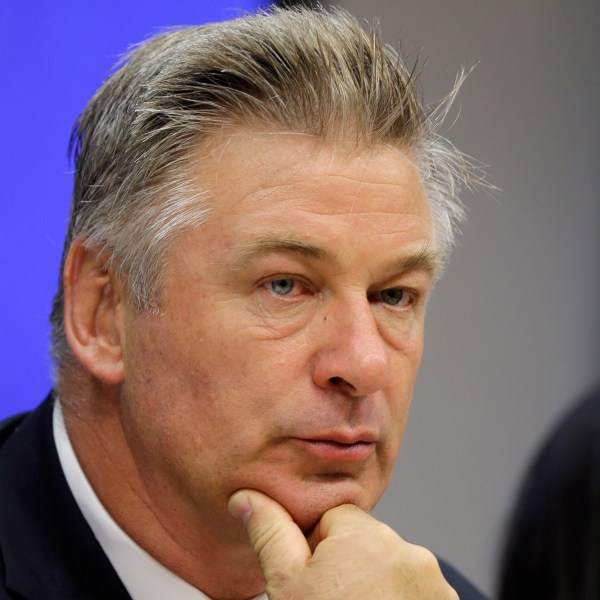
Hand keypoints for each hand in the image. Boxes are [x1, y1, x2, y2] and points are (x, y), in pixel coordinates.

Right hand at [228, 490, 457, 598]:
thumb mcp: (287, 586)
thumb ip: (270, 532)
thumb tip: (247, 497)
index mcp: (369, 536)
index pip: (335, 518)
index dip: (317, 548)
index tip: (314, 581)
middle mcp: (411, 554)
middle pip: (365, 543)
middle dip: (348, 567)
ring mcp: (435, 585)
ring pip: (390, 569)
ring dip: (375, 586)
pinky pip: (414, 591)